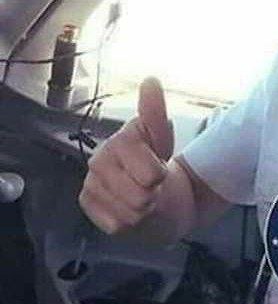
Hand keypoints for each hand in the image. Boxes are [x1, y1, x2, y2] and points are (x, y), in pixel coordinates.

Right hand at [79, 77, 173, 234]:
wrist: (152, 193)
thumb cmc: (157, 162)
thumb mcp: (165, 139)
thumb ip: (157, 112)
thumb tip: (150, 79)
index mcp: (121, 139)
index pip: (150, 173)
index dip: (160, 175)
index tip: (159, 166)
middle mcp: (99, 158)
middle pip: (140, 195)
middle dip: (152, 194)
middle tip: (150, 186)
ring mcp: (90, 182)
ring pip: (129, 212)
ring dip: (142, 209)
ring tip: (142, 197)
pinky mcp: (86, 204)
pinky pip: (116, 224)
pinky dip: (128, 222)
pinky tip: (126, 208)